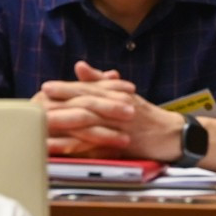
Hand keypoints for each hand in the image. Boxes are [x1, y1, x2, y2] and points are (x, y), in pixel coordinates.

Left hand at [31, 61, 183, 159]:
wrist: (175, 135)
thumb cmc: (144, 114)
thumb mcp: (122, 94)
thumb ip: (99, 81)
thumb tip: (79, 65)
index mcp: (115, 94)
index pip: (88, 89)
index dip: (66, 88)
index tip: (45, 87)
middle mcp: (118, 108)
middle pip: (87, 104)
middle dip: (62, 104)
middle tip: (39, 103)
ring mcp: (122, 127)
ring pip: (92, 124)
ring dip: (67, 125)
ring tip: (46, 125)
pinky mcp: (126, 145)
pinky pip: (100, 147)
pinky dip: (82, 148)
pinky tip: (67, 150)